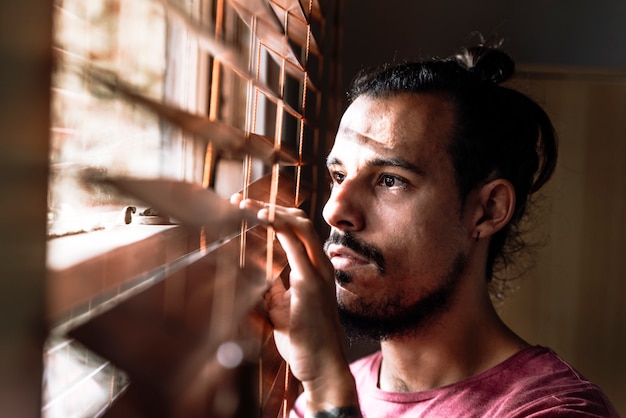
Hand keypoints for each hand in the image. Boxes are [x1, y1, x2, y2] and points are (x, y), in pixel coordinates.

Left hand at [231, 195, 358, 412]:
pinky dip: (279, 225)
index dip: (272, 214)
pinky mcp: (311, 282)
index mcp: (313, 270)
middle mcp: (319, 265)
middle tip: (238, 201)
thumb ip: (271, 289)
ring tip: (244, 204)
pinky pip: (297, 243)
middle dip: (268, 206)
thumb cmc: (303, 341)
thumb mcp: (280, 309)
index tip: (245, 208)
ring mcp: (318, 271)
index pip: (295, 230)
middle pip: (298, 220)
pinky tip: (260, 217)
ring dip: (270, 210)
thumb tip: (252, 279)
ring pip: (299, 224)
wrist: (321, 367)